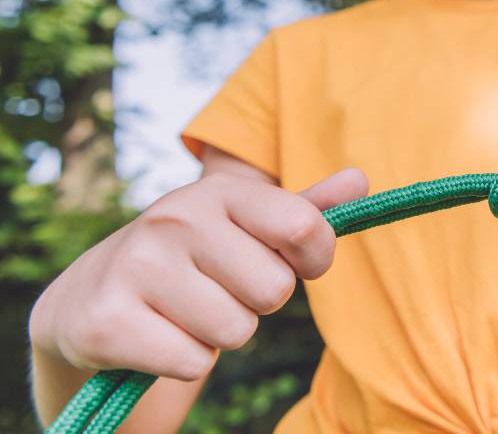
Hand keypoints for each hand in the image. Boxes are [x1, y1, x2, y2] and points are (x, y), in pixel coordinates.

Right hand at [29, 168, 367, 380]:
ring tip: (188, 310)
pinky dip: (185, 361)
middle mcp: (176, 218)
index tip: (295, 262)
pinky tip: (160, 334)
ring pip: (236, 331)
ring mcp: (138, 266)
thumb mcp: (249, 226)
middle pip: (275, 290)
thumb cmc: (197, 259)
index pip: (304, 226)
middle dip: (257, 302)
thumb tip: (360, 180)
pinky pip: (193, 362)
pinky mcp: (109, 320)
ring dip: (220, 334)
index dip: (315, 258)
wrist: (92, 296)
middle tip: (220, 289)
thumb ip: (307, 209)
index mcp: (221, 191)